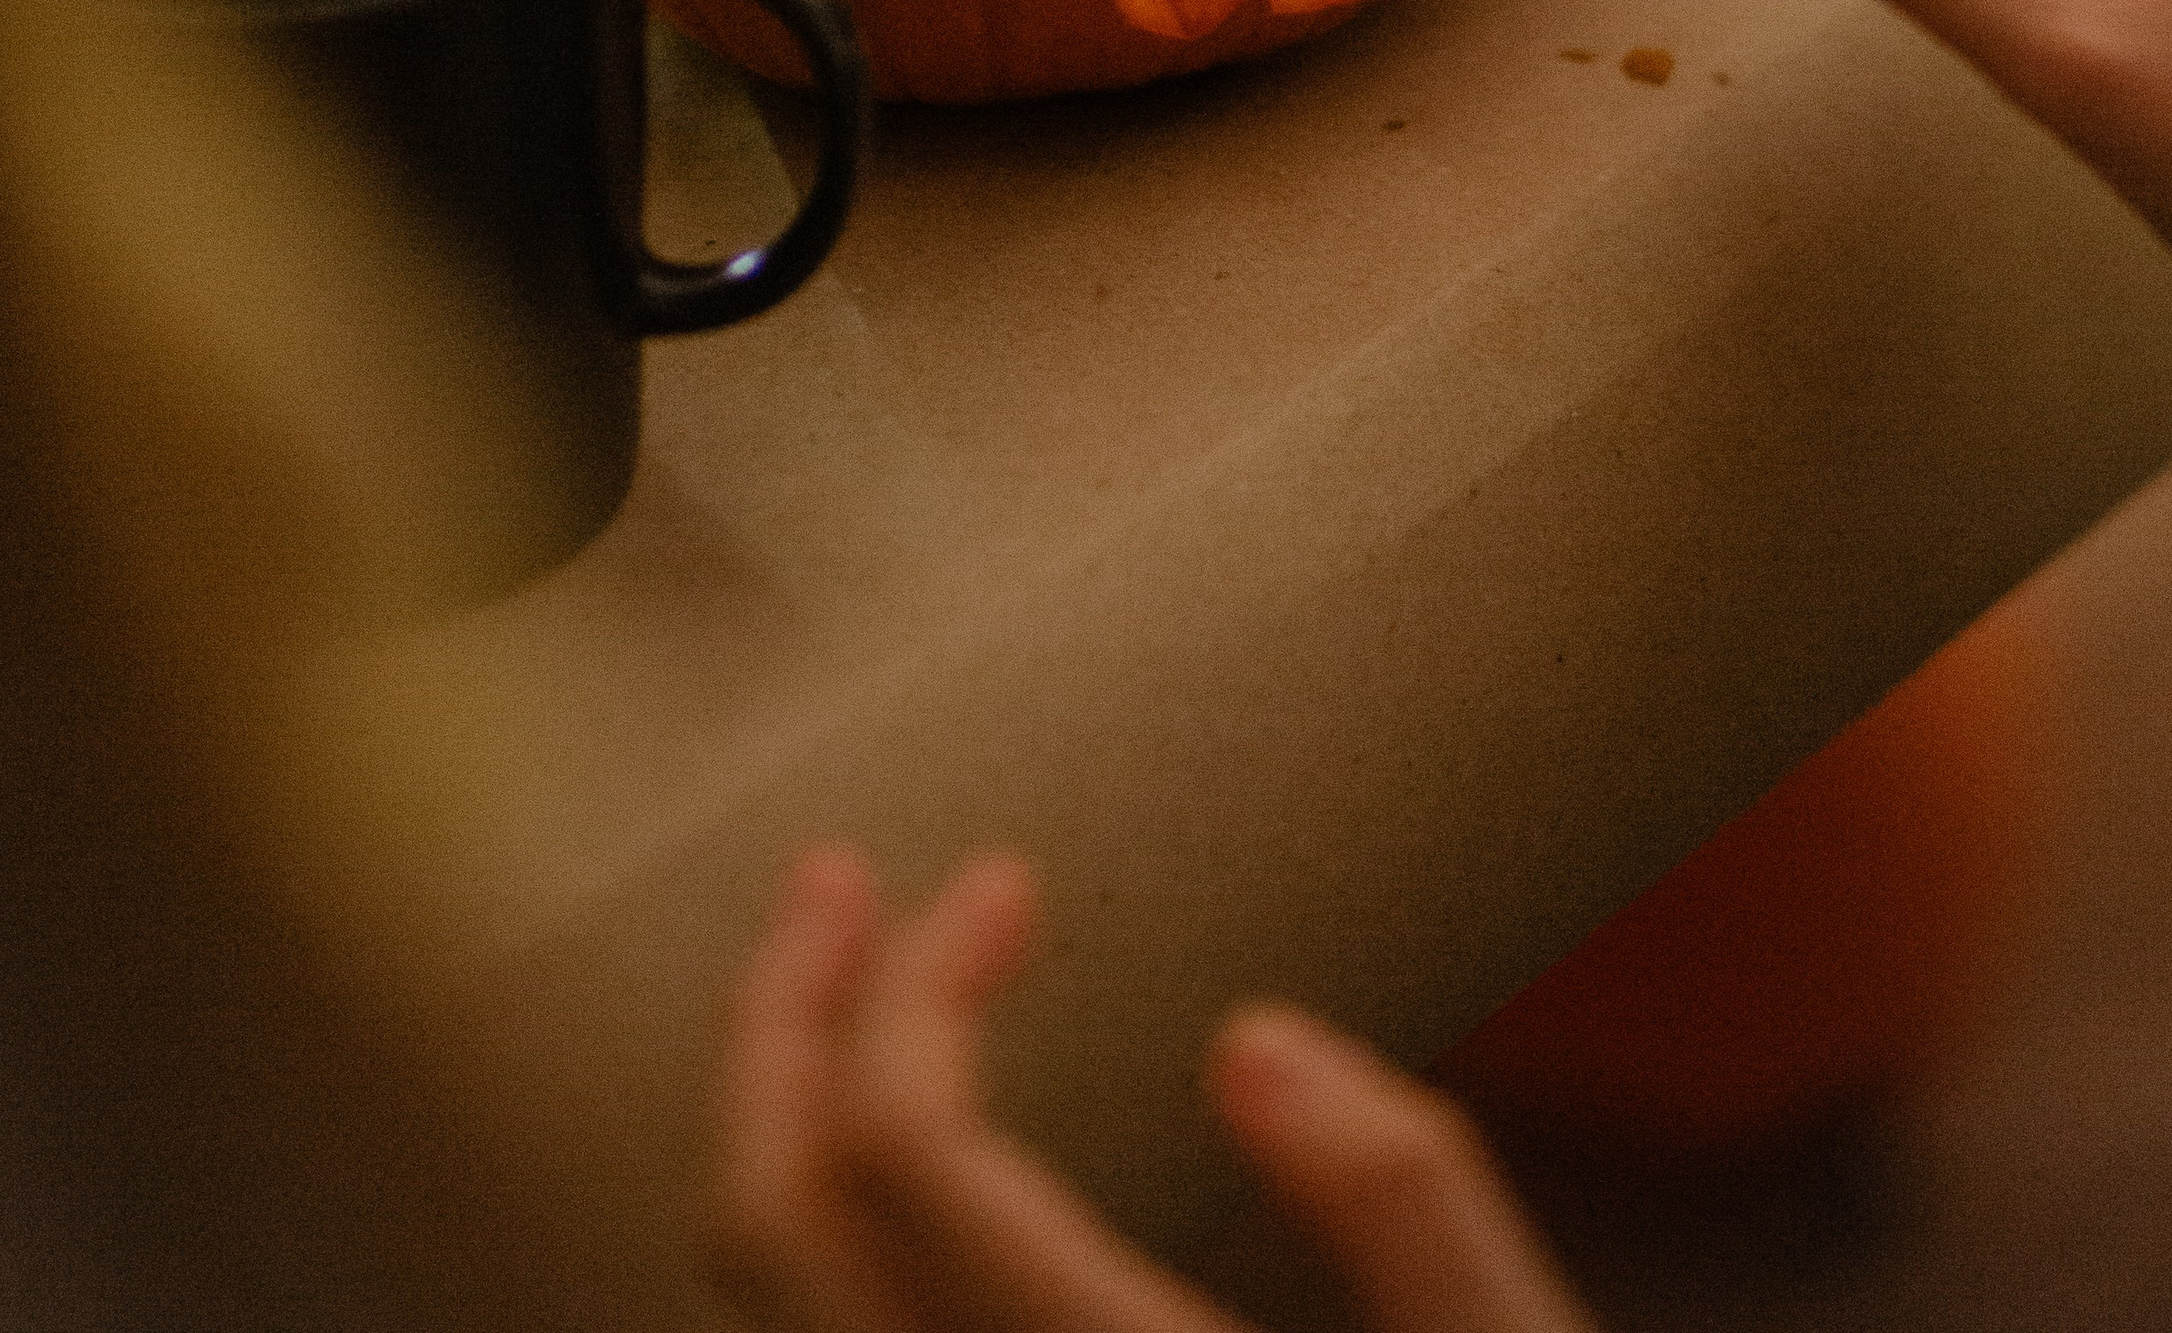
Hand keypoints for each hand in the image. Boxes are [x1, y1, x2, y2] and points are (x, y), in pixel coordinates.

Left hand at [710, 845, 1593, 1332]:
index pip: (907, 1149)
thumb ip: (1408, 1203)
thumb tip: (1248, 1040)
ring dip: (769, 1134)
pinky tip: (869, 1197)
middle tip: (837, 885)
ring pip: (763, 1321)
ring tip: (827, 1005)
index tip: (1004, 883)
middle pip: (768, 1224)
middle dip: (778, 1021)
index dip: (923, 979)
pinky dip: (803, 1260)